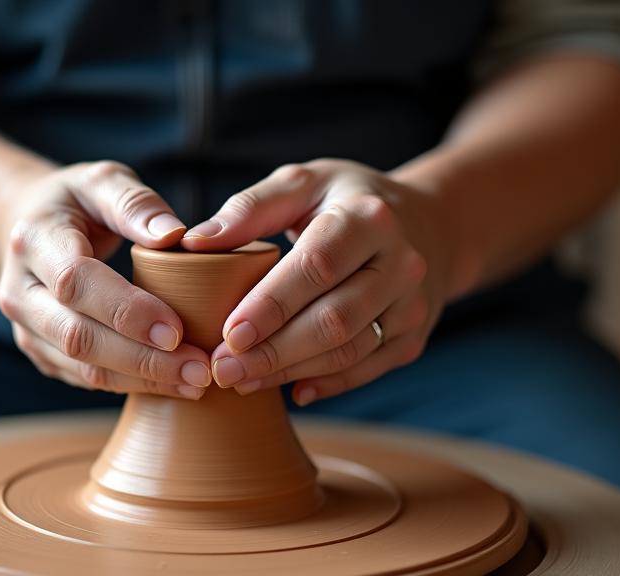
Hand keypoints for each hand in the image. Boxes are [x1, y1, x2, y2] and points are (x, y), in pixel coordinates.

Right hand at [0, 161, 212, 399]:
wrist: (23, 229)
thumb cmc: (74, 202)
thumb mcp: (101, 181)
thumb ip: (136, 203)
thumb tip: (174, 235)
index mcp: (34, 241)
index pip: (75, 282)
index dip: (126, 309)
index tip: (176, 329)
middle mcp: (19, 292)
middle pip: (77, 337)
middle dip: (142, 359)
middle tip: (199, 368)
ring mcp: (26, 329)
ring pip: (81, 367)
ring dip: (141, 380)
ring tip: (195, 381)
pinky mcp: (42, 353)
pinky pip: (85, 378)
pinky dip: (131, 384)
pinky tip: (173, 382)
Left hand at [181, 159, 448, 405]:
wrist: (427, 224)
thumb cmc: (343, 201)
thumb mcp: (302, 184)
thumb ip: (249, 209)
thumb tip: (193, 243)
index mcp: (368, 218)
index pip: (318, 266)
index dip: (272, 304)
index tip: (228, 333)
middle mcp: (400, 263)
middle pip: (334, 319)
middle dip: (274, 351)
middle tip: (222, 369)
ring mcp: (412, 305)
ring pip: (349, 350)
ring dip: (291, 371)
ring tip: (240, 380)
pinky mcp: (412, 337)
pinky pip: (367, 368)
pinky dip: (327, 384)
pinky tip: (290, 391)